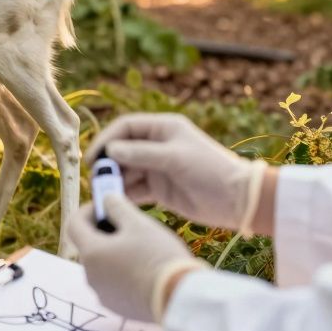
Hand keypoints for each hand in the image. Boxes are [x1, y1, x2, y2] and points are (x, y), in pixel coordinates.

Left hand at [65, 196, 203, 322]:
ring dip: (115, 254)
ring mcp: (104, 294)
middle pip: (89, 246)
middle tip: (130, 226)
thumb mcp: (138, 223)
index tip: (106, 206)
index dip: (87, 211)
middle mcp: (90, 276)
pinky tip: (146, 271)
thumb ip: (117, 206)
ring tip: (142, 249)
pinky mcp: (118, 308)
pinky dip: (124, 274)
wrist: (178, 299)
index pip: (74, 224)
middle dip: (104, 232)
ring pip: (103, 266)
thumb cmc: (157, 255)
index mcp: (91, 253)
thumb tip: (106, 199)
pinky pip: (115, 284)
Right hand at [84, 113, 268, 232]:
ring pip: (126, 171)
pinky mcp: (159, 190)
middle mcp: (158, 146)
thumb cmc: (210, 170)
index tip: (94, 157)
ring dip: (114, 181)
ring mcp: (158, 168)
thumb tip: (111, 150)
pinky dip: (124, 195)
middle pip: (122, 150)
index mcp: (164, 128)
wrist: (237, 200)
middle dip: (108, 163)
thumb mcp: (174, 158)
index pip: (126, 127)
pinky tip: (115, 203)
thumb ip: (141, 154)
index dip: (107, 139)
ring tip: (103, 194)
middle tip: (96, 179)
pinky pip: (135, 189)